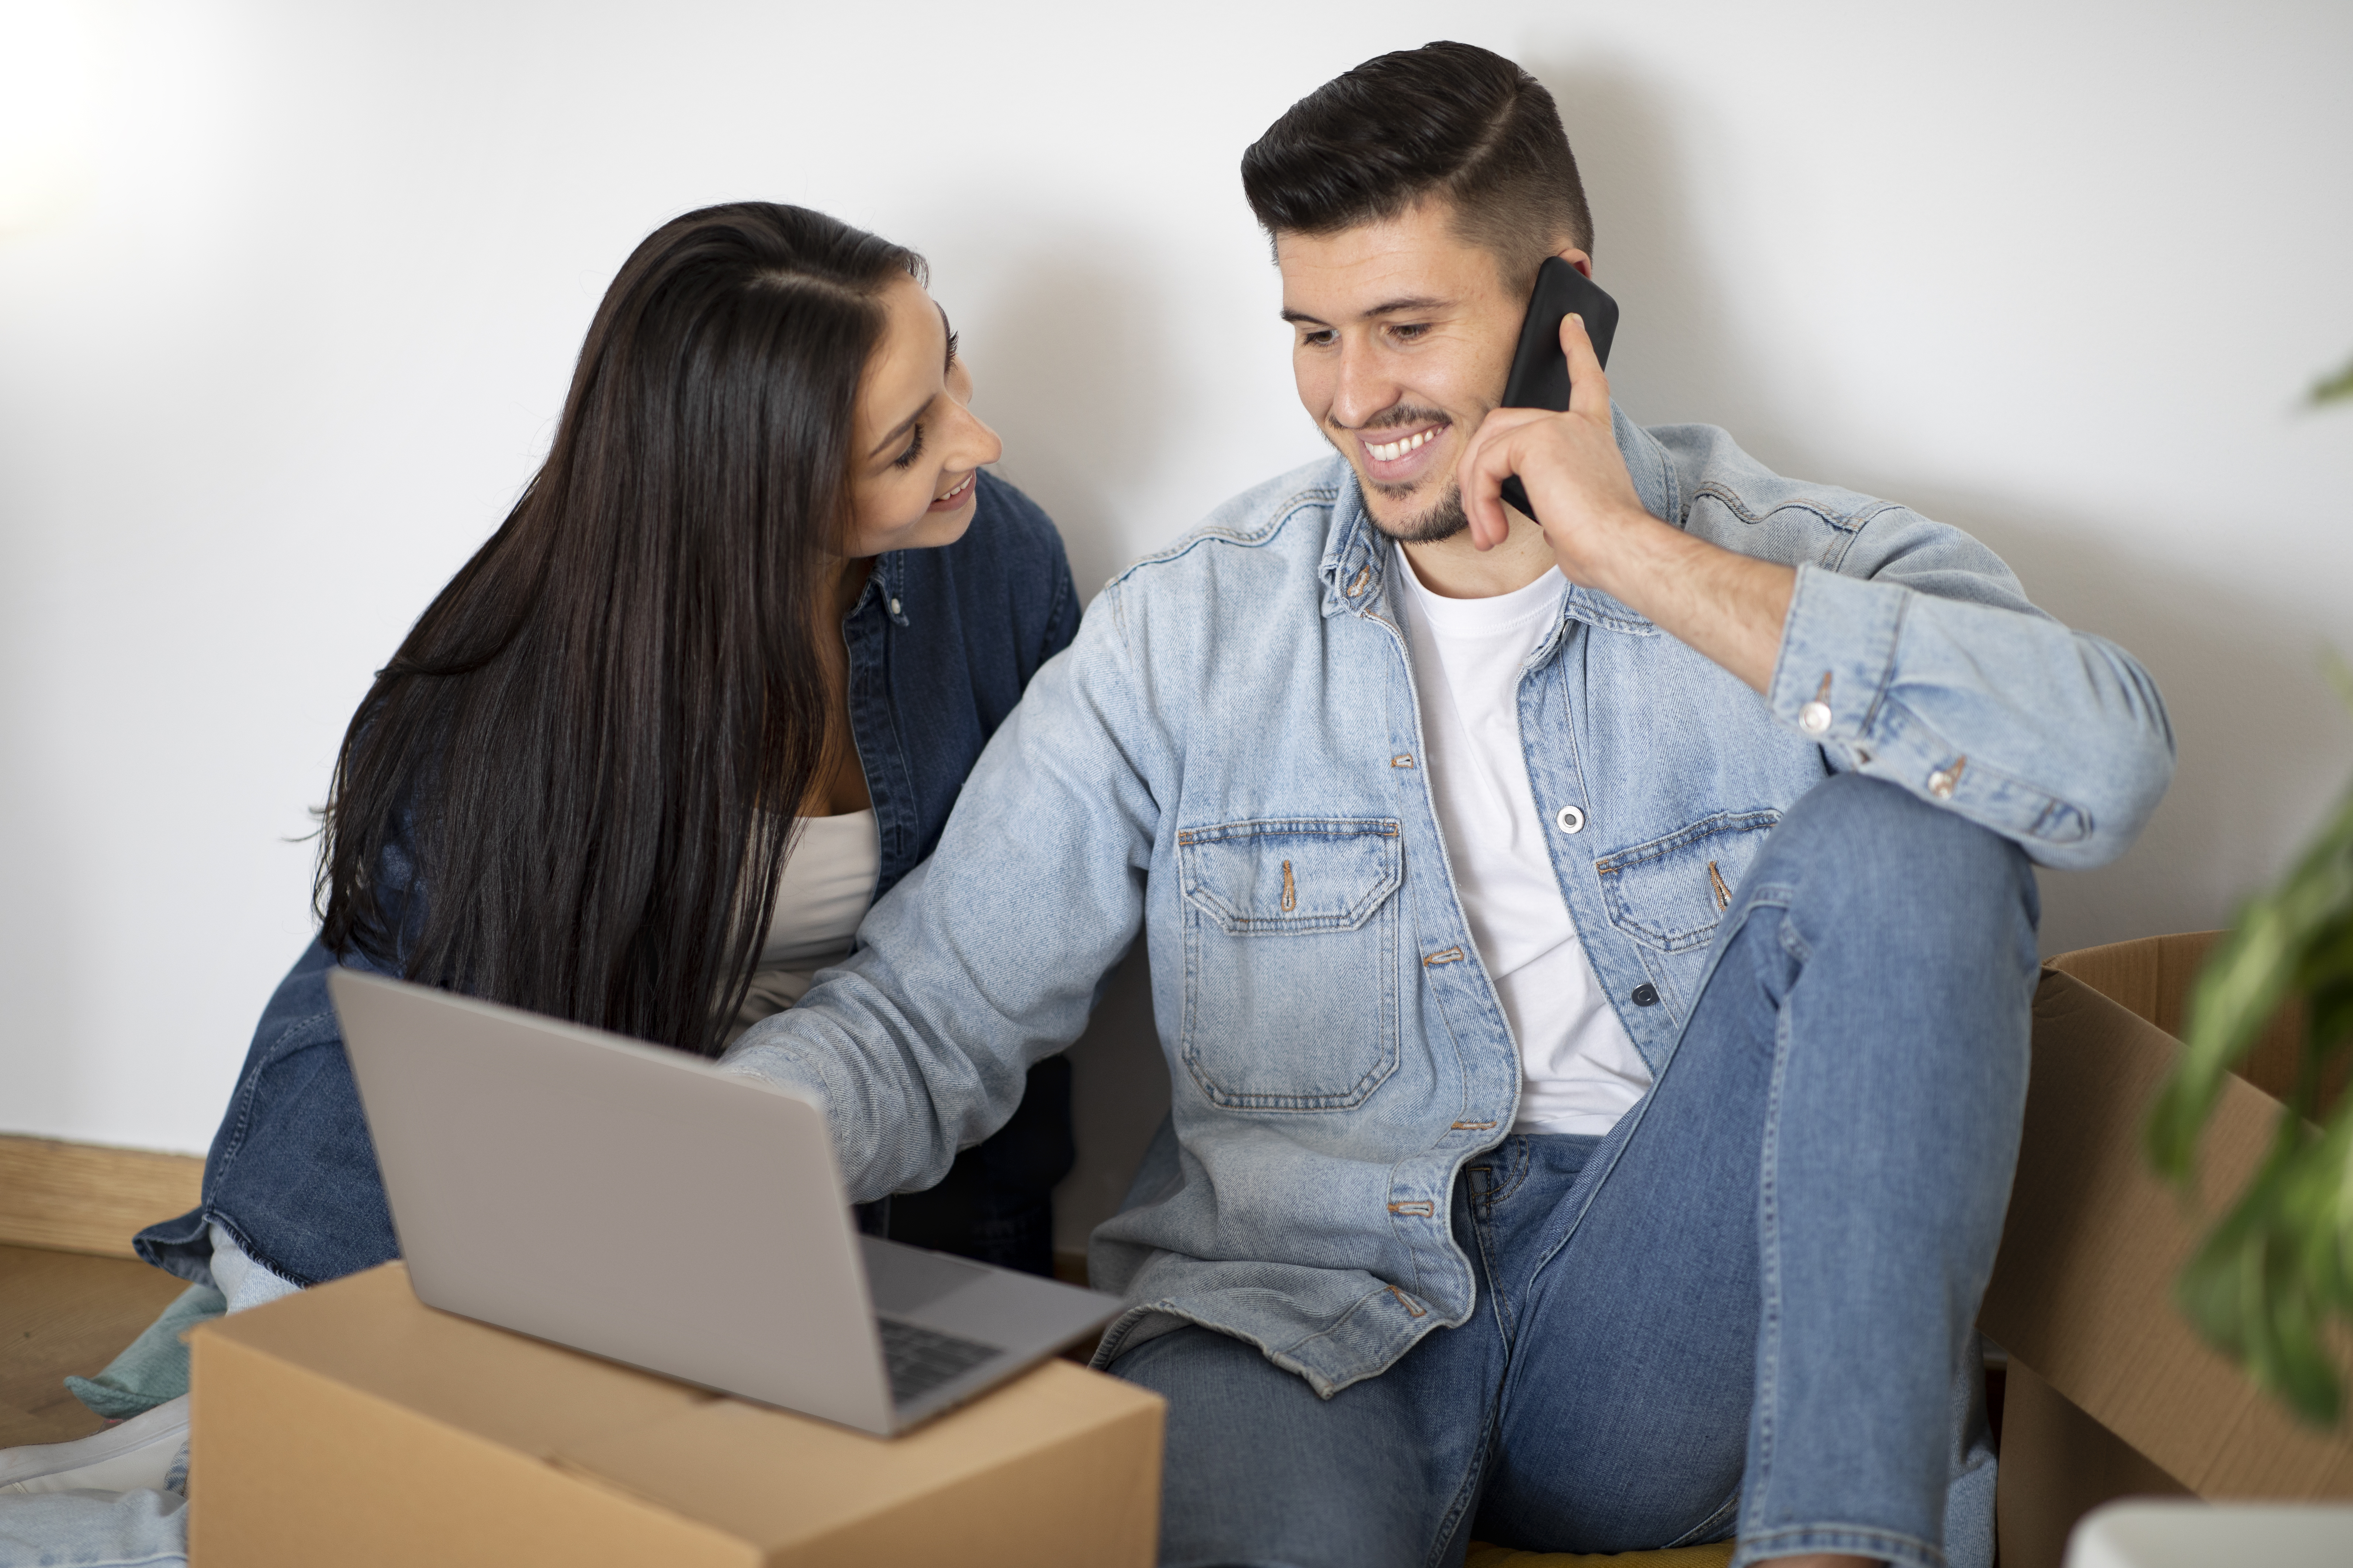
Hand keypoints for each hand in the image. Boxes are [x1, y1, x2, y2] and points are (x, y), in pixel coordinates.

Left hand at [1455, 312, 1649, 586]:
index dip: (1577, 350)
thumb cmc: (1603, 542)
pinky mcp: (1536, 439)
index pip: (1586, 382)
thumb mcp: (1573, 514)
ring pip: (1487, 447)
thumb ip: (1554, 499)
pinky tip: (1494, 530)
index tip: (1570, 325)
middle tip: (1485, 522)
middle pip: (1503, 426)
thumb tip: (1540, 516)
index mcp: (1592, 435)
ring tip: (1489, 534)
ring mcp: (1556, 426)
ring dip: (1476, 495)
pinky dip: (1479, 500)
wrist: (1618, 547)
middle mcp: (1577, 424)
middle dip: (1478, 473)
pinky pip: (1485, 464)